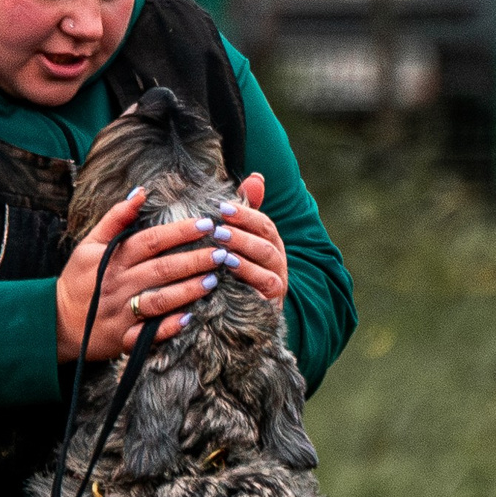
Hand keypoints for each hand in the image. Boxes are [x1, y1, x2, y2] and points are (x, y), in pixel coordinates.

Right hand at [55, 187, 224, 362]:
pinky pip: (148, 335)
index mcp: (112, 259)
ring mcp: (121, 313)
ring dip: (188, 291)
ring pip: (159, 300)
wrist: (57, 322)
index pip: (150, 241)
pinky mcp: (123, 339)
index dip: (178, 232)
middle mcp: (118, 285)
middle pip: (161, 269)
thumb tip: (140, 192)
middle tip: (222, 252)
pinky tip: (189, 318)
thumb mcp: (89, 244)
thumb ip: (115, 219)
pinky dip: (168, 327)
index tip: (205, 224)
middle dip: (194, 260)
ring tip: (212, 280)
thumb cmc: (78, 280)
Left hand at [206, 173, 288, 310]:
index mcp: (270, 241)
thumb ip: (245, 213)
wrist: (243, 320)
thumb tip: (257, 177)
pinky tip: (228, 266)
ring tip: (220, 243)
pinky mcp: (273, 298)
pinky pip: (265, 282)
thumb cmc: (237, 275)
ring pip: (267, 257)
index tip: (221, 207)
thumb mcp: (237, 244)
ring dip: (243, 248)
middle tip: (217, 226)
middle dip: (242, 229)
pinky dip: (247, 273)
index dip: (244, 212)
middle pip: (265, 237)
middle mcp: (277, 257)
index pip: (262, 221)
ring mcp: (278, 278)